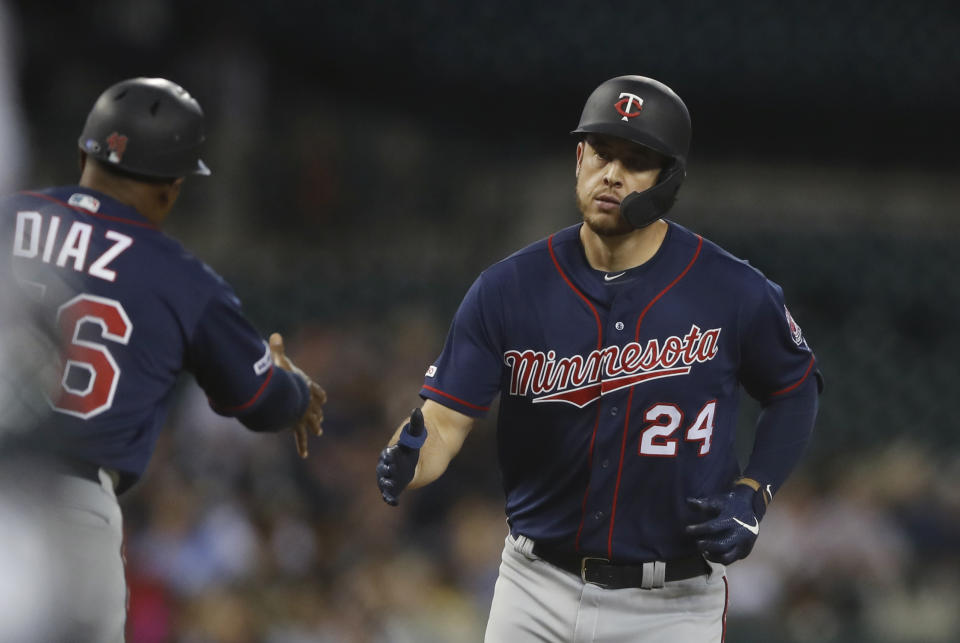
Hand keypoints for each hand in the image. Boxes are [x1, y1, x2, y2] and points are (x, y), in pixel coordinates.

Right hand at [270, 332, 325, 457]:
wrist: (287, 397)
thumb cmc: (282, 379)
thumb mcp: (279, 362)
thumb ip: (276, 350)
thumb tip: (274, 335)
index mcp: (306, 387)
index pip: (316, 391)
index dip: (318, 395)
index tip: (323, 400)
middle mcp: (307, 402)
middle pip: (314, 407)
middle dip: (317, 412)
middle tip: (321, 418)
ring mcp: (304, 415)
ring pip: (311, 422)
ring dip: (314, 426)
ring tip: (318, 431)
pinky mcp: (298, 425)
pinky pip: (301, 437)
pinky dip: (302, 445)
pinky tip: (304, 454)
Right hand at [377, 408, 426, 505]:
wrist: (433, 448)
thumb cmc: (422, 439)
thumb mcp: (419, 431)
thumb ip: (416, 423)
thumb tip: (416, 411)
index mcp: (392, 450)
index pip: (390, 454)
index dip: (392, 455)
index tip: (395, 452)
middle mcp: (390, 464)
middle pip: (386, 468)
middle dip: (388, 470)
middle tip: (392, 470)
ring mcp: (394, 475)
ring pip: (387, 481)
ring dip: (387, 485)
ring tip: (390, 487)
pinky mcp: (401, 485)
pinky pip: (392, 492)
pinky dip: (390, 497)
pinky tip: (393, 501)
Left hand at [685, 484, 763, 564]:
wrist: (752, 507)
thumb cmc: (731, 505)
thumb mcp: (718, 502)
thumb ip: (703, 504)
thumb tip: (687, 501)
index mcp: (732, 520)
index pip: (712, 527)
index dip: (698, 529)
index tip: (687, 530)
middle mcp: (740, 533)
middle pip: (721, 545)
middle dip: (706, 546)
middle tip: (698, 544)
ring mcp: (745, 544)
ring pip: (727, 557)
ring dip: (713, 557)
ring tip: (704, 552)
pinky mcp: (746, 551)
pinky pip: (732, 559)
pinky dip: (721, 558)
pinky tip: (713, 554)